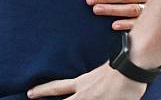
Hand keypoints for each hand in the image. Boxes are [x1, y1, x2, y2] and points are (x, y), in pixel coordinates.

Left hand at [27, 62, 145, 98]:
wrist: (131, 66)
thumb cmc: (119, 64)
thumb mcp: (99, 70)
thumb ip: (91, 77)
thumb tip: (90, 78)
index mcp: (81, 82)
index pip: (56, 87)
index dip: (42, 91)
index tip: (29, 93)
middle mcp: (85, 93)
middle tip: (30, 98)